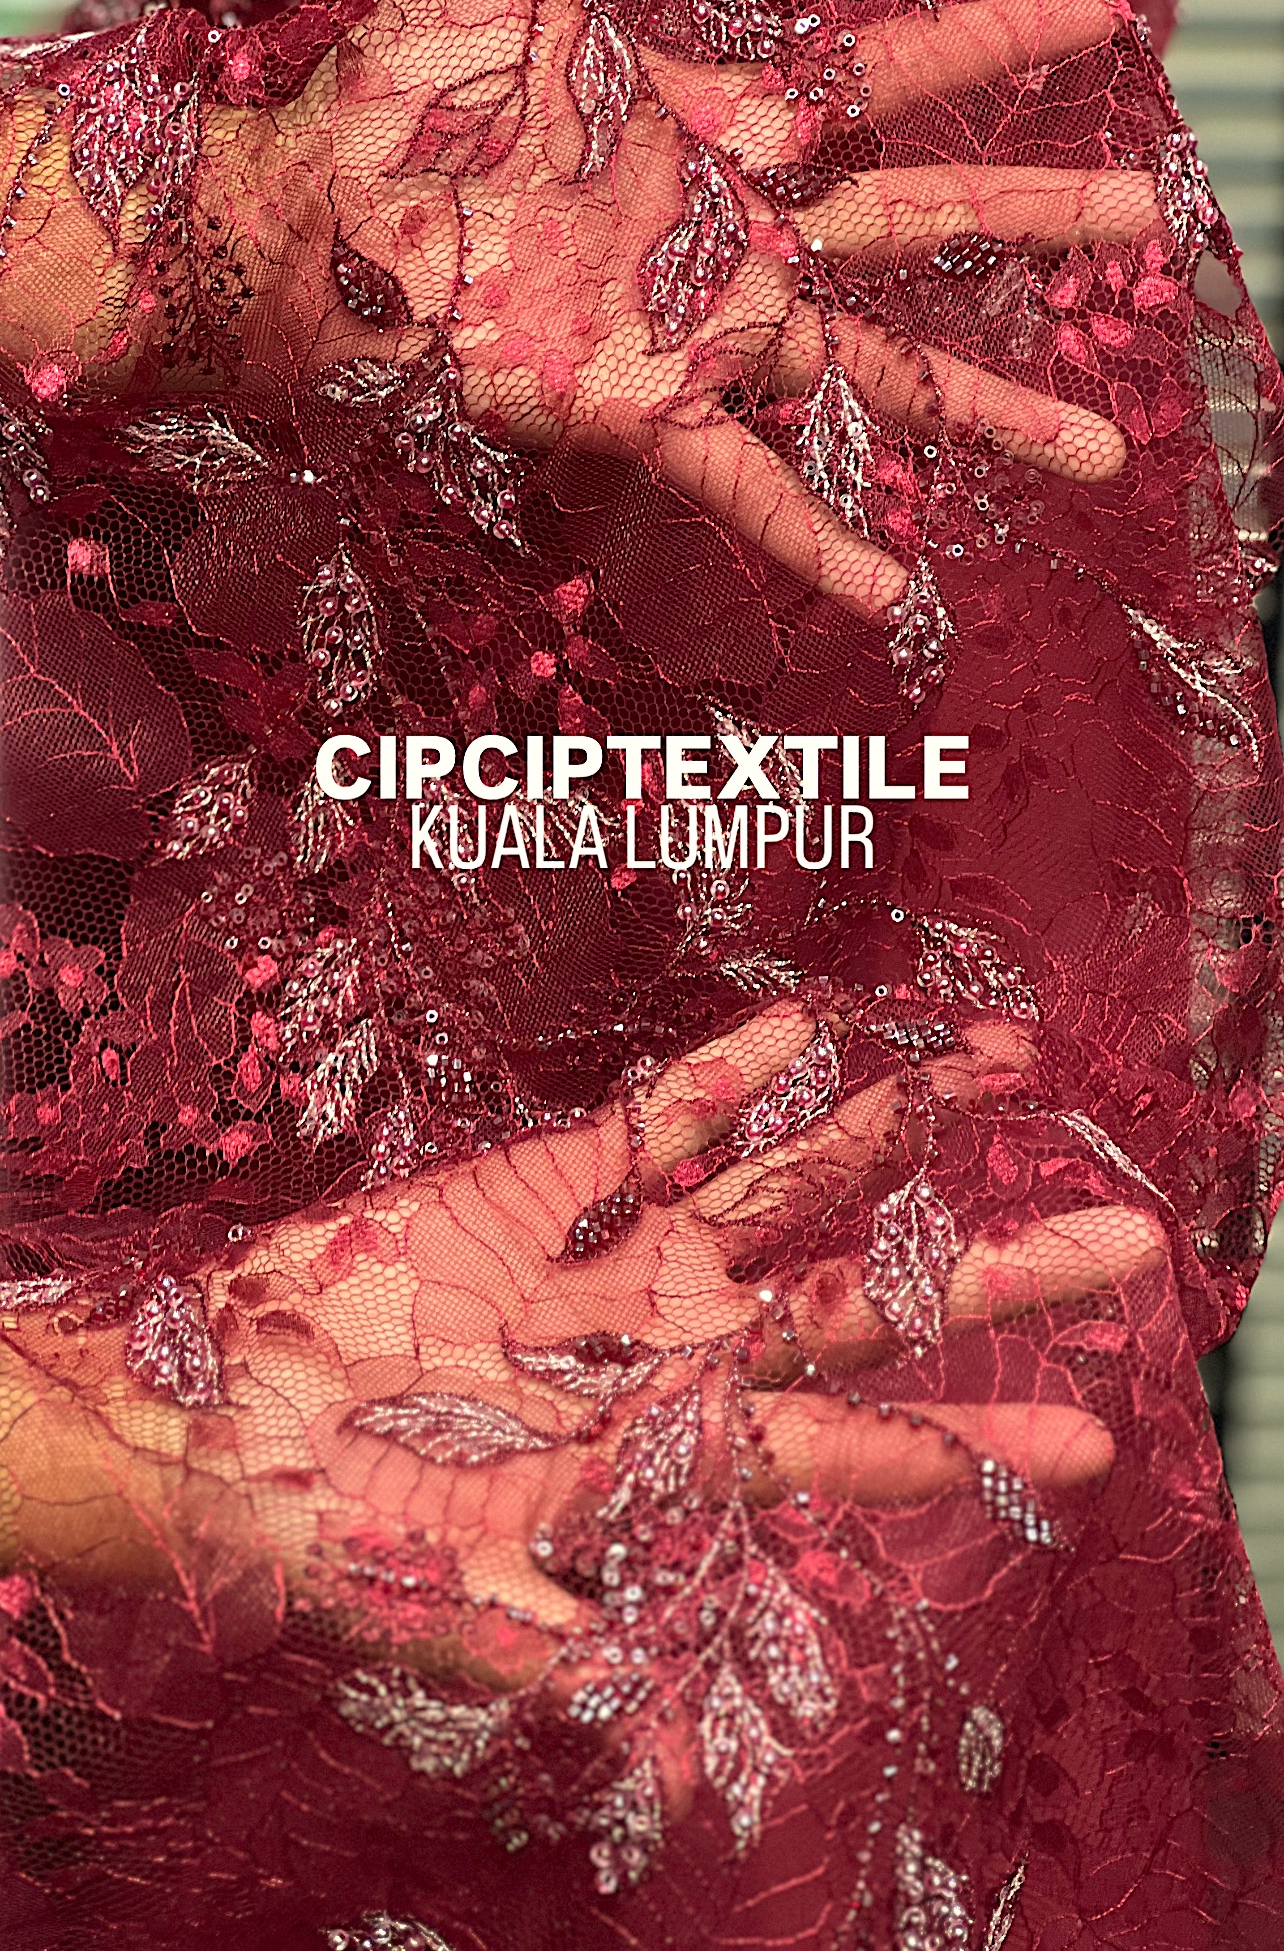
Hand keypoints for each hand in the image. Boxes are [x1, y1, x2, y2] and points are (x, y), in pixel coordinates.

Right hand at [1, 1001, 1161, 1657]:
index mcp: (665, 1453)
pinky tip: (812, 1024)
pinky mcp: (558, 1177)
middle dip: (990, 1275)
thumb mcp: (436, 1601)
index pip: (842, 1446)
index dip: (960, 1442)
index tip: (1086, 1442)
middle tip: (1131, 1248)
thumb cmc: (328, 1527)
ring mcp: (628, 1253)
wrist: (225, 1416)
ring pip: (788, 1182)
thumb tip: (668, 1780)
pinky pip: (665, 1114)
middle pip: (863, 1300)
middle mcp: (676, 1345)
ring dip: (894, 1127)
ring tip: (1008, 1071)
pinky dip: (731, 1072)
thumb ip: (547, 1653)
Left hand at [178, 0, 1154, 618]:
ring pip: (876, 377)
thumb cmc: (408, 90)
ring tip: (1090, 451)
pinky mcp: (647, 412)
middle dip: (1038, 218)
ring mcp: (702, 332)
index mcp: (719, 126)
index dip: (997, 41)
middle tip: (1146, 224)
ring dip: (987, 412)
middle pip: (921, 223)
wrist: (322, 216)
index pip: (889, 77)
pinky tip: (893, 589)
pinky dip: (820, 538)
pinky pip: (751, 484)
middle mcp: (736, 236)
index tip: (1104, 11)